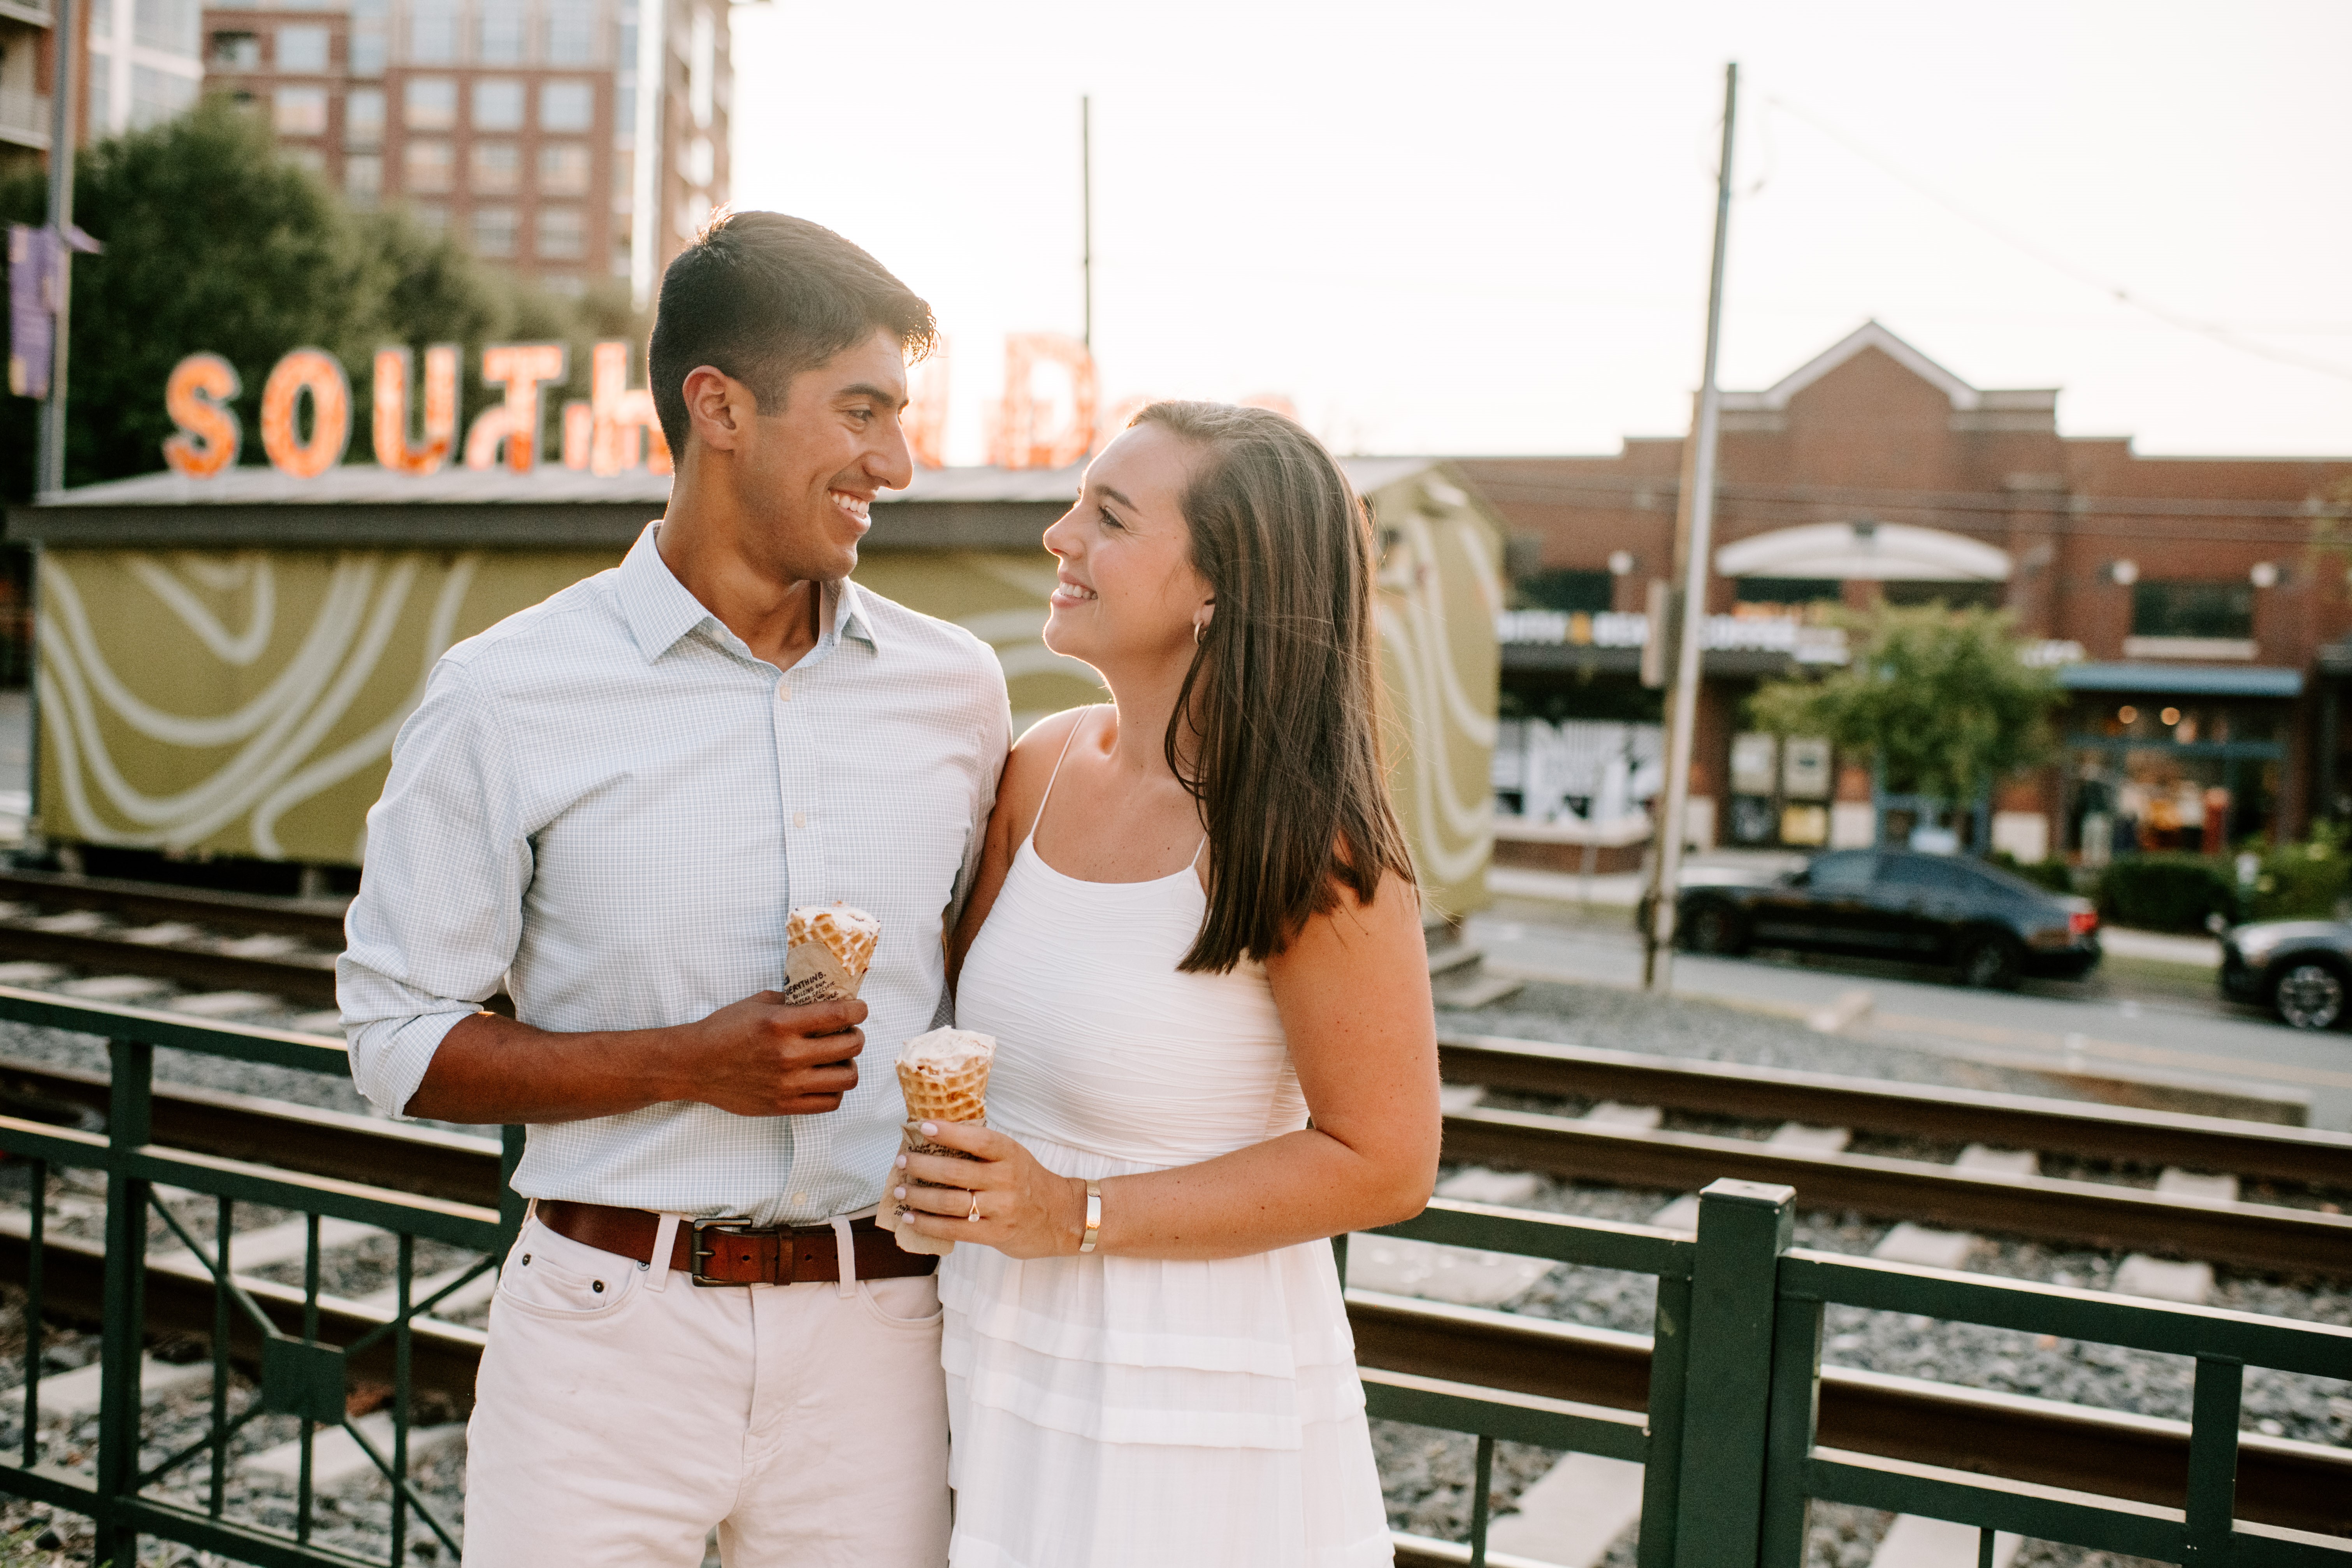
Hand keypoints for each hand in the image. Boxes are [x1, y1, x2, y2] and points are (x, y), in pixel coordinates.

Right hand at [682, 993, 866, 1115]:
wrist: (694, 1065)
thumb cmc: (723, 1030)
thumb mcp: (757, 1003)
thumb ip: (792, 1001)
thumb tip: (823, 998)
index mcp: (782, 1024)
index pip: (839, 1015)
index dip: (858, 1010)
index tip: (859, 1009)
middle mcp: (788, 1055)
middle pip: (850, 1046)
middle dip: (856, 1035)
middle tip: (848, 1032)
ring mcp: (787, 1084)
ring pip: (847, 1078)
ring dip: (848, 1065)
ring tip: (837, 1059)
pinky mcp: (783, 1105)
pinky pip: (829, 1102)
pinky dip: (834, 1089)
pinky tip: (824, 1079)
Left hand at [895, 1120, 1085, 1259]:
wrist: (1063, 1217)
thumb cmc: (1029, 1182)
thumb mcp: (1013, 1157)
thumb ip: (982, 1150)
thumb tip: (937, 1139)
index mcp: (1010, 1154)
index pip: (977, 1140)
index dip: (948, 1133)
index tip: (922, 1127)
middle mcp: (1006, 1180)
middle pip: (955, 1173)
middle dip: (921, 1167)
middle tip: (902, 1162)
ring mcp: (1001, 1209)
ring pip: (950, 1203)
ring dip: (919, 1197)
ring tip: (900, 1191)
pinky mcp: (995, 1233)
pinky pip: (954, 1229)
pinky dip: (928, 1224)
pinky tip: (911, 1218)